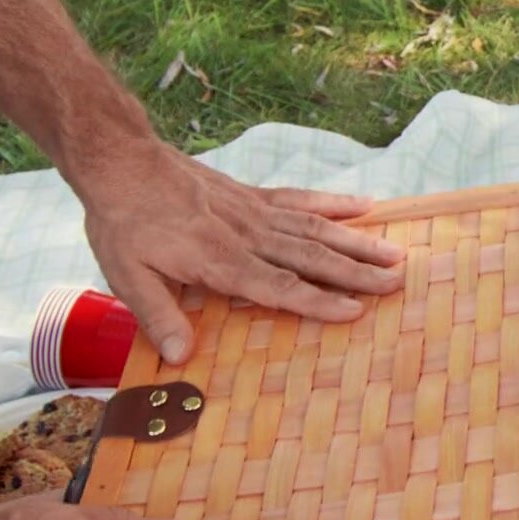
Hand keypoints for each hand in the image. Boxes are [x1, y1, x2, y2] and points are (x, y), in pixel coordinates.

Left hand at [77, 141, 405, 362]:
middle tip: (396, 282)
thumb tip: (180, 357)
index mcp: (219, 260)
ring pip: (316, 229)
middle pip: (310, 256)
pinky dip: (335, 203)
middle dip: (355, 272)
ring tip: (395, 253)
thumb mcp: (127, 275)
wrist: (122, 162)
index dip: (317, 301)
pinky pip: (301, 200)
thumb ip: (158, 315)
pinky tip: (365, 206)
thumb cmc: (123, 222)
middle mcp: (247, 235)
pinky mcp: (254, 195)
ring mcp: (255, 212)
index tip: (354, 311)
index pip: (278, 286)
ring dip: (357, 242)